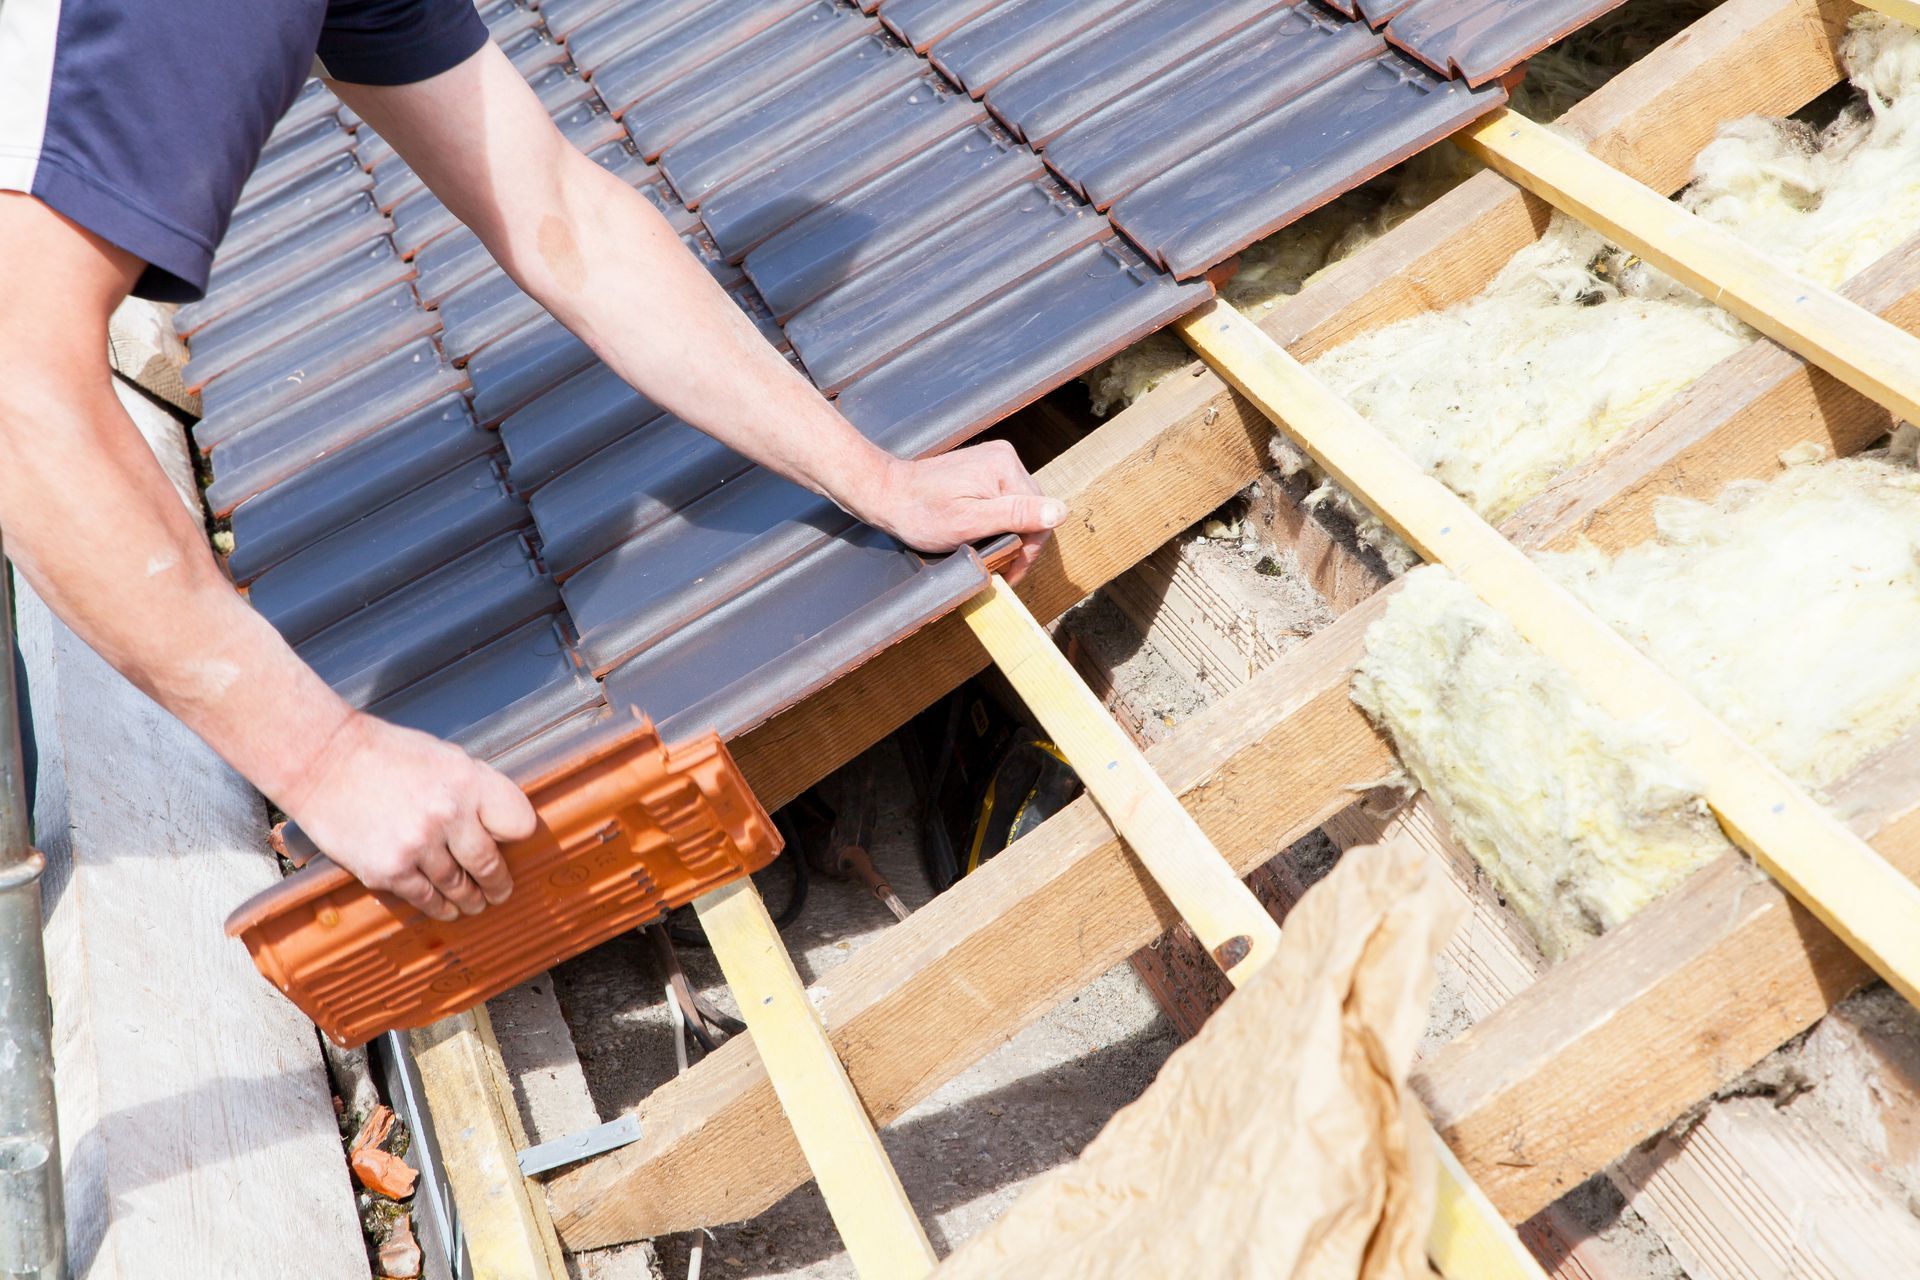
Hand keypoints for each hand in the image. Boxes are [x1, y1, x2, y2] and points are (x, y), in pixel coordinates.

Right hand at [281, 713, 537, 921]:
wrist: (322, 762)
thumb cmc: (385, 755)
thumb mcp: (444, 757)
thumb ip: (474, 789)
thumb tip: (499, 824)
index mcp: (468, 781)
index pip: (519, 823)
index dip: (517, 837)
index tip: (512, 845)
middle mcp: (448, 814)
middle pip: (489, 864)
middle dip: (497, 883)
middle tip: (501, 892)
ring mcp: (418, 845)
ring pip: (458, 886)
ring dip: (470, 900)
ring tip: (475, 904)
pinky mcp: (388, 870)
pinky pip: (425, 898)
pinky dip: (440, 907)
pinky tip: (447, 909)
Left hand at [851, 442, 1066, 582]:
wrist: (886, 494)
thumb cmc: (921, 513)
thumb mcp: (969, 522)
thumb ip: (1015, 516)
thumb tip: (1060, 512)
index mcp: (1005, 467)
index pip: (1039, 515)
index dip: (1028, 551)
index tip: (1009, 574)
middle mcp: (1005, 458)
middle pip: (1031, 510)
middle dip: (1018, 543)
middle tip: (999, 569)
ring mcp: (994, 461)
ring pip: (1019, 508)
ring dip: (1008, 533)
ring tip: (988, 553)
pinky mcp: (983, 468)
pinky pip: (1004, 499)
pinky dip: (997, 521)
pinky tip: (982, 534)